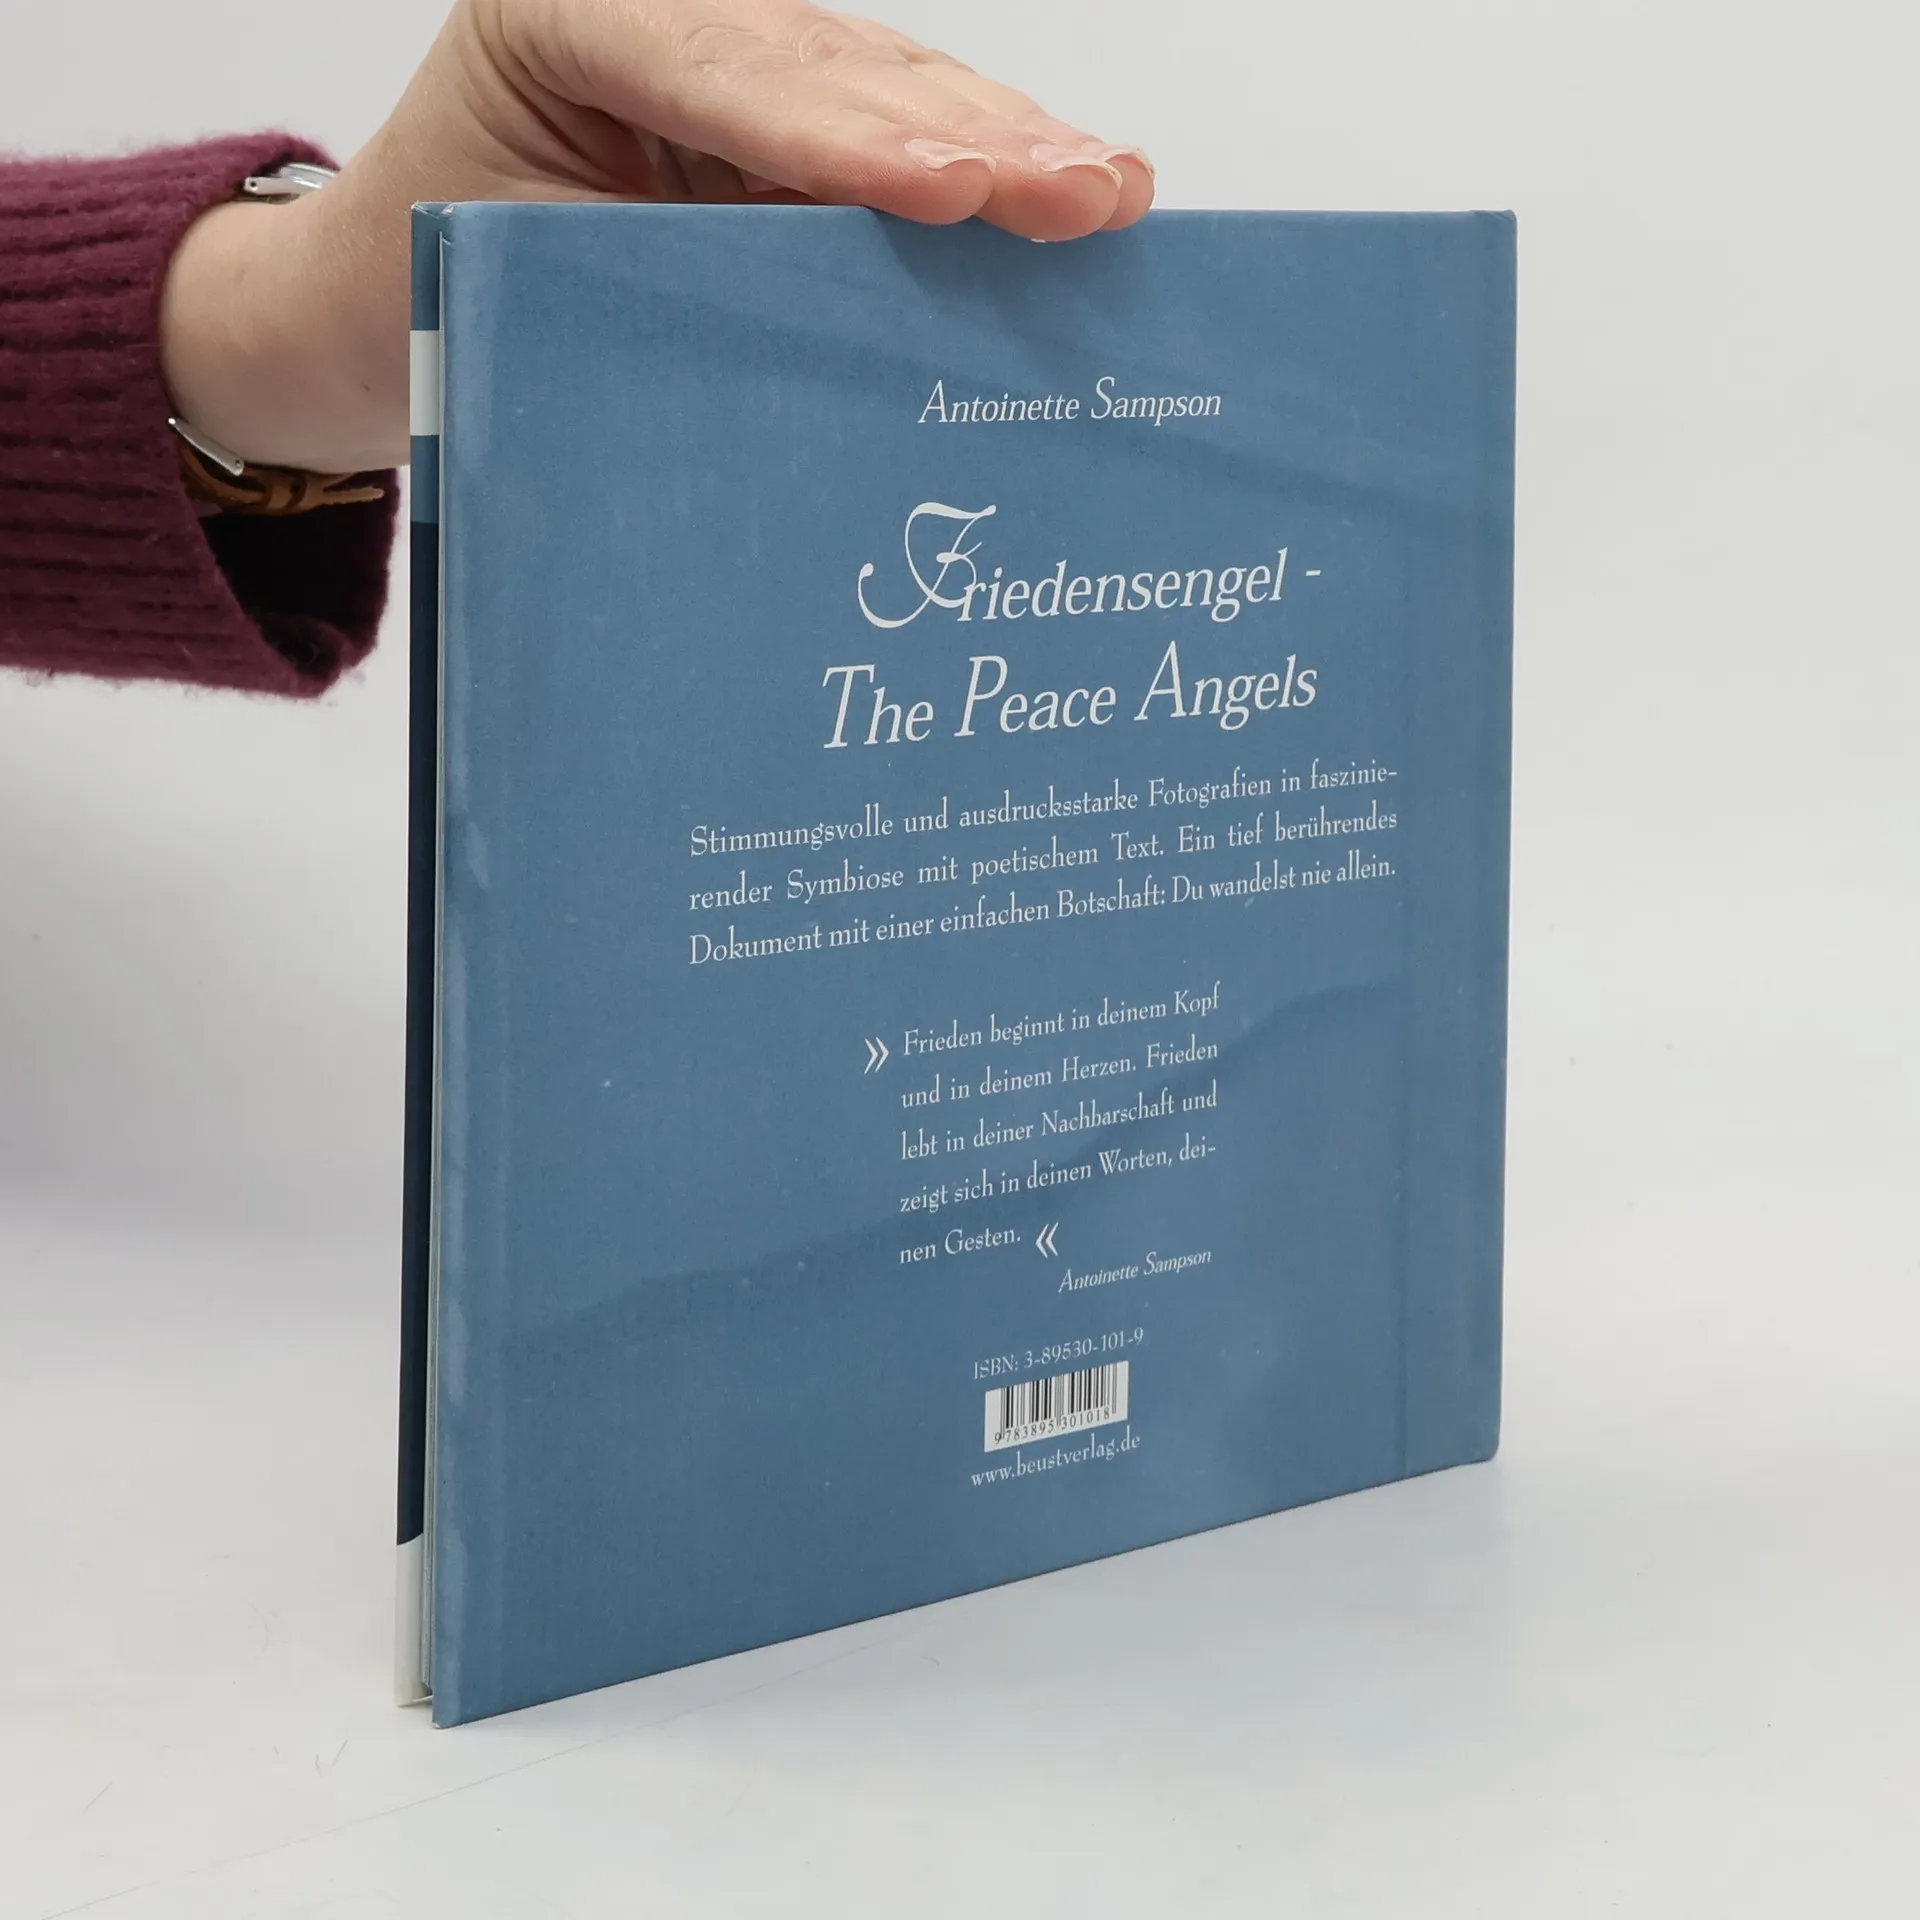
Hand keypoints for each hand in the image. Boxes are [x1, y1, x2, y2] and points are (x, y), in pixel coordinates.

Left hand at [161, 0, 1153, 473]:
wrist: (370, 301)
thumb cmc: (429, 296)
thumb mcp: (528, 295)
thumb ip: (666, 293)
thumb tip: (836, 362)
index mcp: (564, 20)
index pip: (723, 75)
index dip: (848, 139)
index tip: (954, 192)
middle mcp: (661, 14)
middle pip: (836, 68)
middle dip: (973, 136)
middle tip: (1087, 193)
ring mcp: (730, 58)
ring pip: (888, 88)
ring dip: (1009, 143)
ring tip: (1112, 191)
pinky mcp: (776, 119)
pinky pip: (890, 137)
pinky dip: (985, 168)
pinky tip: (1076, 184)